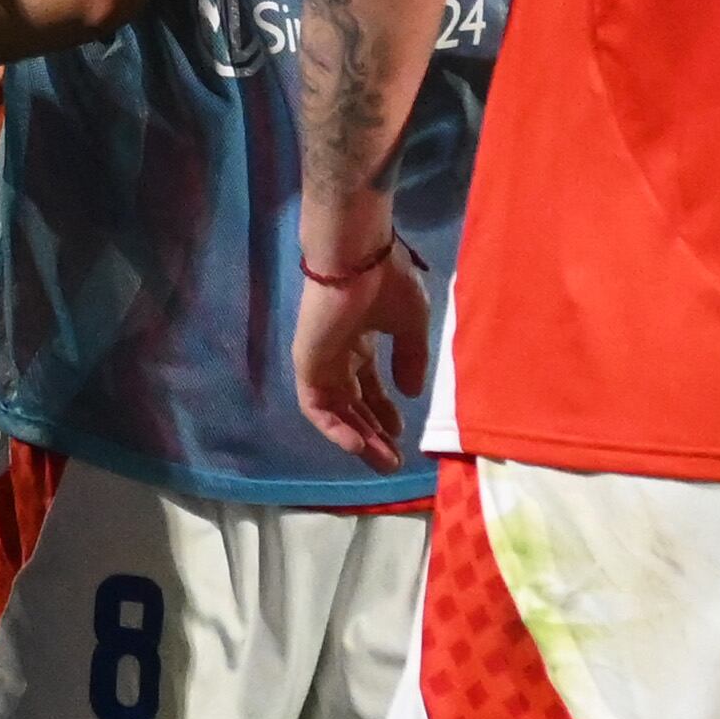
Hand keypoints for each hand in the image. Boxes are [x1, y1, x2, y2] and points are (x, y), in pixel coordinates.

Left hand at [290, 231, 430, 468]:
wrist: (356, 257)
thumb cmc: (386, 281)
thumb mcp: (411, 324)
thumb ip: (411, 359)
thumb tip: (411, 394)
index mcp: (360, 342)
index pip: (368, 388)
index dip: (384, 412)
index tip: (402, 434)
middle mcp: (338, 355)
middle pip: (352, 406)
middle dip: (373, 435)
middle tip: (393, 462)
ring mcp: (321, 361)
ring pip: (336, 412)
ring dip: (357, 439)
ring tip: (381, 462)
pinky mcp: (307, 364)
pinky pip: (317, 407)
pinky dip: (335, 429)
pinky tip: (358, 446)